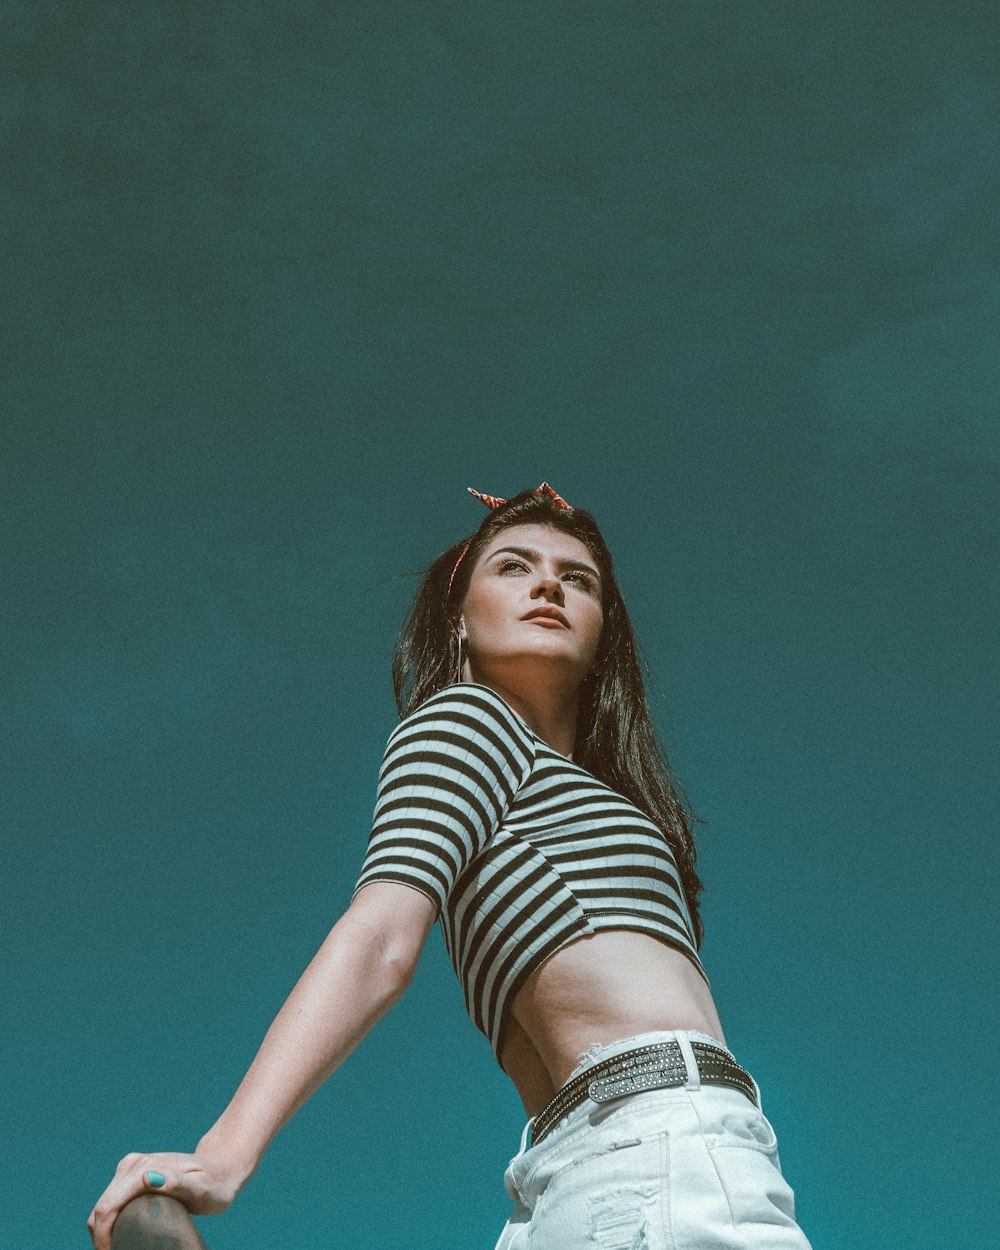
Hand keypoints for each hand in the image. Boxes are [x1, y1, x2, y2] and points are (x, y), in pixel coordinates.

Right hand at [87, 1149, 243, 1249]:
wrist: (220, 1167)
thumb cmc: (213, 1183)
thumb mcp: (200, 1189)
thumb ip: (178, 1183)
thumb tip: (147, 1178)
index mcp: (142, 1169)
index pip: (107, 1208)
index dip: (102, 1238)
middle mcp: (133, 1164)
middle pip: (102, 1208)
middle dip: (102, 1237)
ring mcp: (131, 1167)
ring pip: (104, 1204)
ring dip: (104, 1230)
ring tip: (120, 1248)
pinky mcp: (133, 1173)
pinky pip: (111, 1200)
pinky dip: (110, 1221)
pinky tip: (121, 1234)